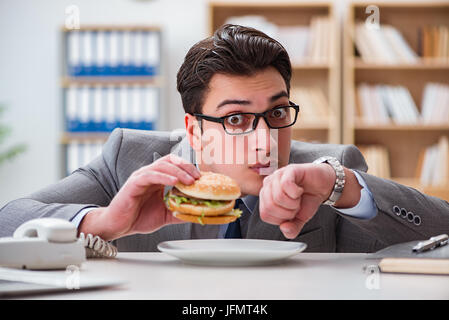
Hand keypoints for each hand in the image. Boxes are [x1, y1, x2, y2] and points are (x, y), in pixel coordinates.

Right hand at [78, 154, 200, 239]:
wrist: (118, 226)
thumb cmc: (138, 217)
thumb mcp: (165, 214)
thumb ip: (180, 210)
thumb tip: (198, 212)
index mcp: (158, 178)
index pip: (176, 165)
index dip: (190, 168)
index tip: (202, 178)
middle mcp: (150, 174)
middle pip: (171, 161)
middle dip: (187, 167)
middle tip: (198, 177)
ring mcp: (141, 177)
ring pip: (162, 166)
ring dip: (178, 172)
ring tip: (190, 181)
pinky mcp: (133, 184)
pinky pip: (150, 175)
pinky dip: (163, 176)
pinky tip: (174, 182)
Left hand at [258, 163, 336, 238]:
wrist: (323, 186)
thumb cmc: (308, 198)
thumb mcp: (299, 219)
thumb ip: (291, 229)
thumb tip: (284, 229)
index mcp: (267, 197)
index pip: (265, 214)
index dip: (281, 218)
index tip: (291, 213)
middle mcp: (269, 185)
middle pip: (270, 206)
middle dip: (288, 212)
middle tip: (296, 206)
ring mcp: (278, 175)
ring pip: (278, 196)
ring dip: (293, 202)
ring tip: (298, 198)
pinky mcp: (289, 169)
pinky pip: (286, 184)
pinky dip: (296, 192)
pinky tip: (299, 190)